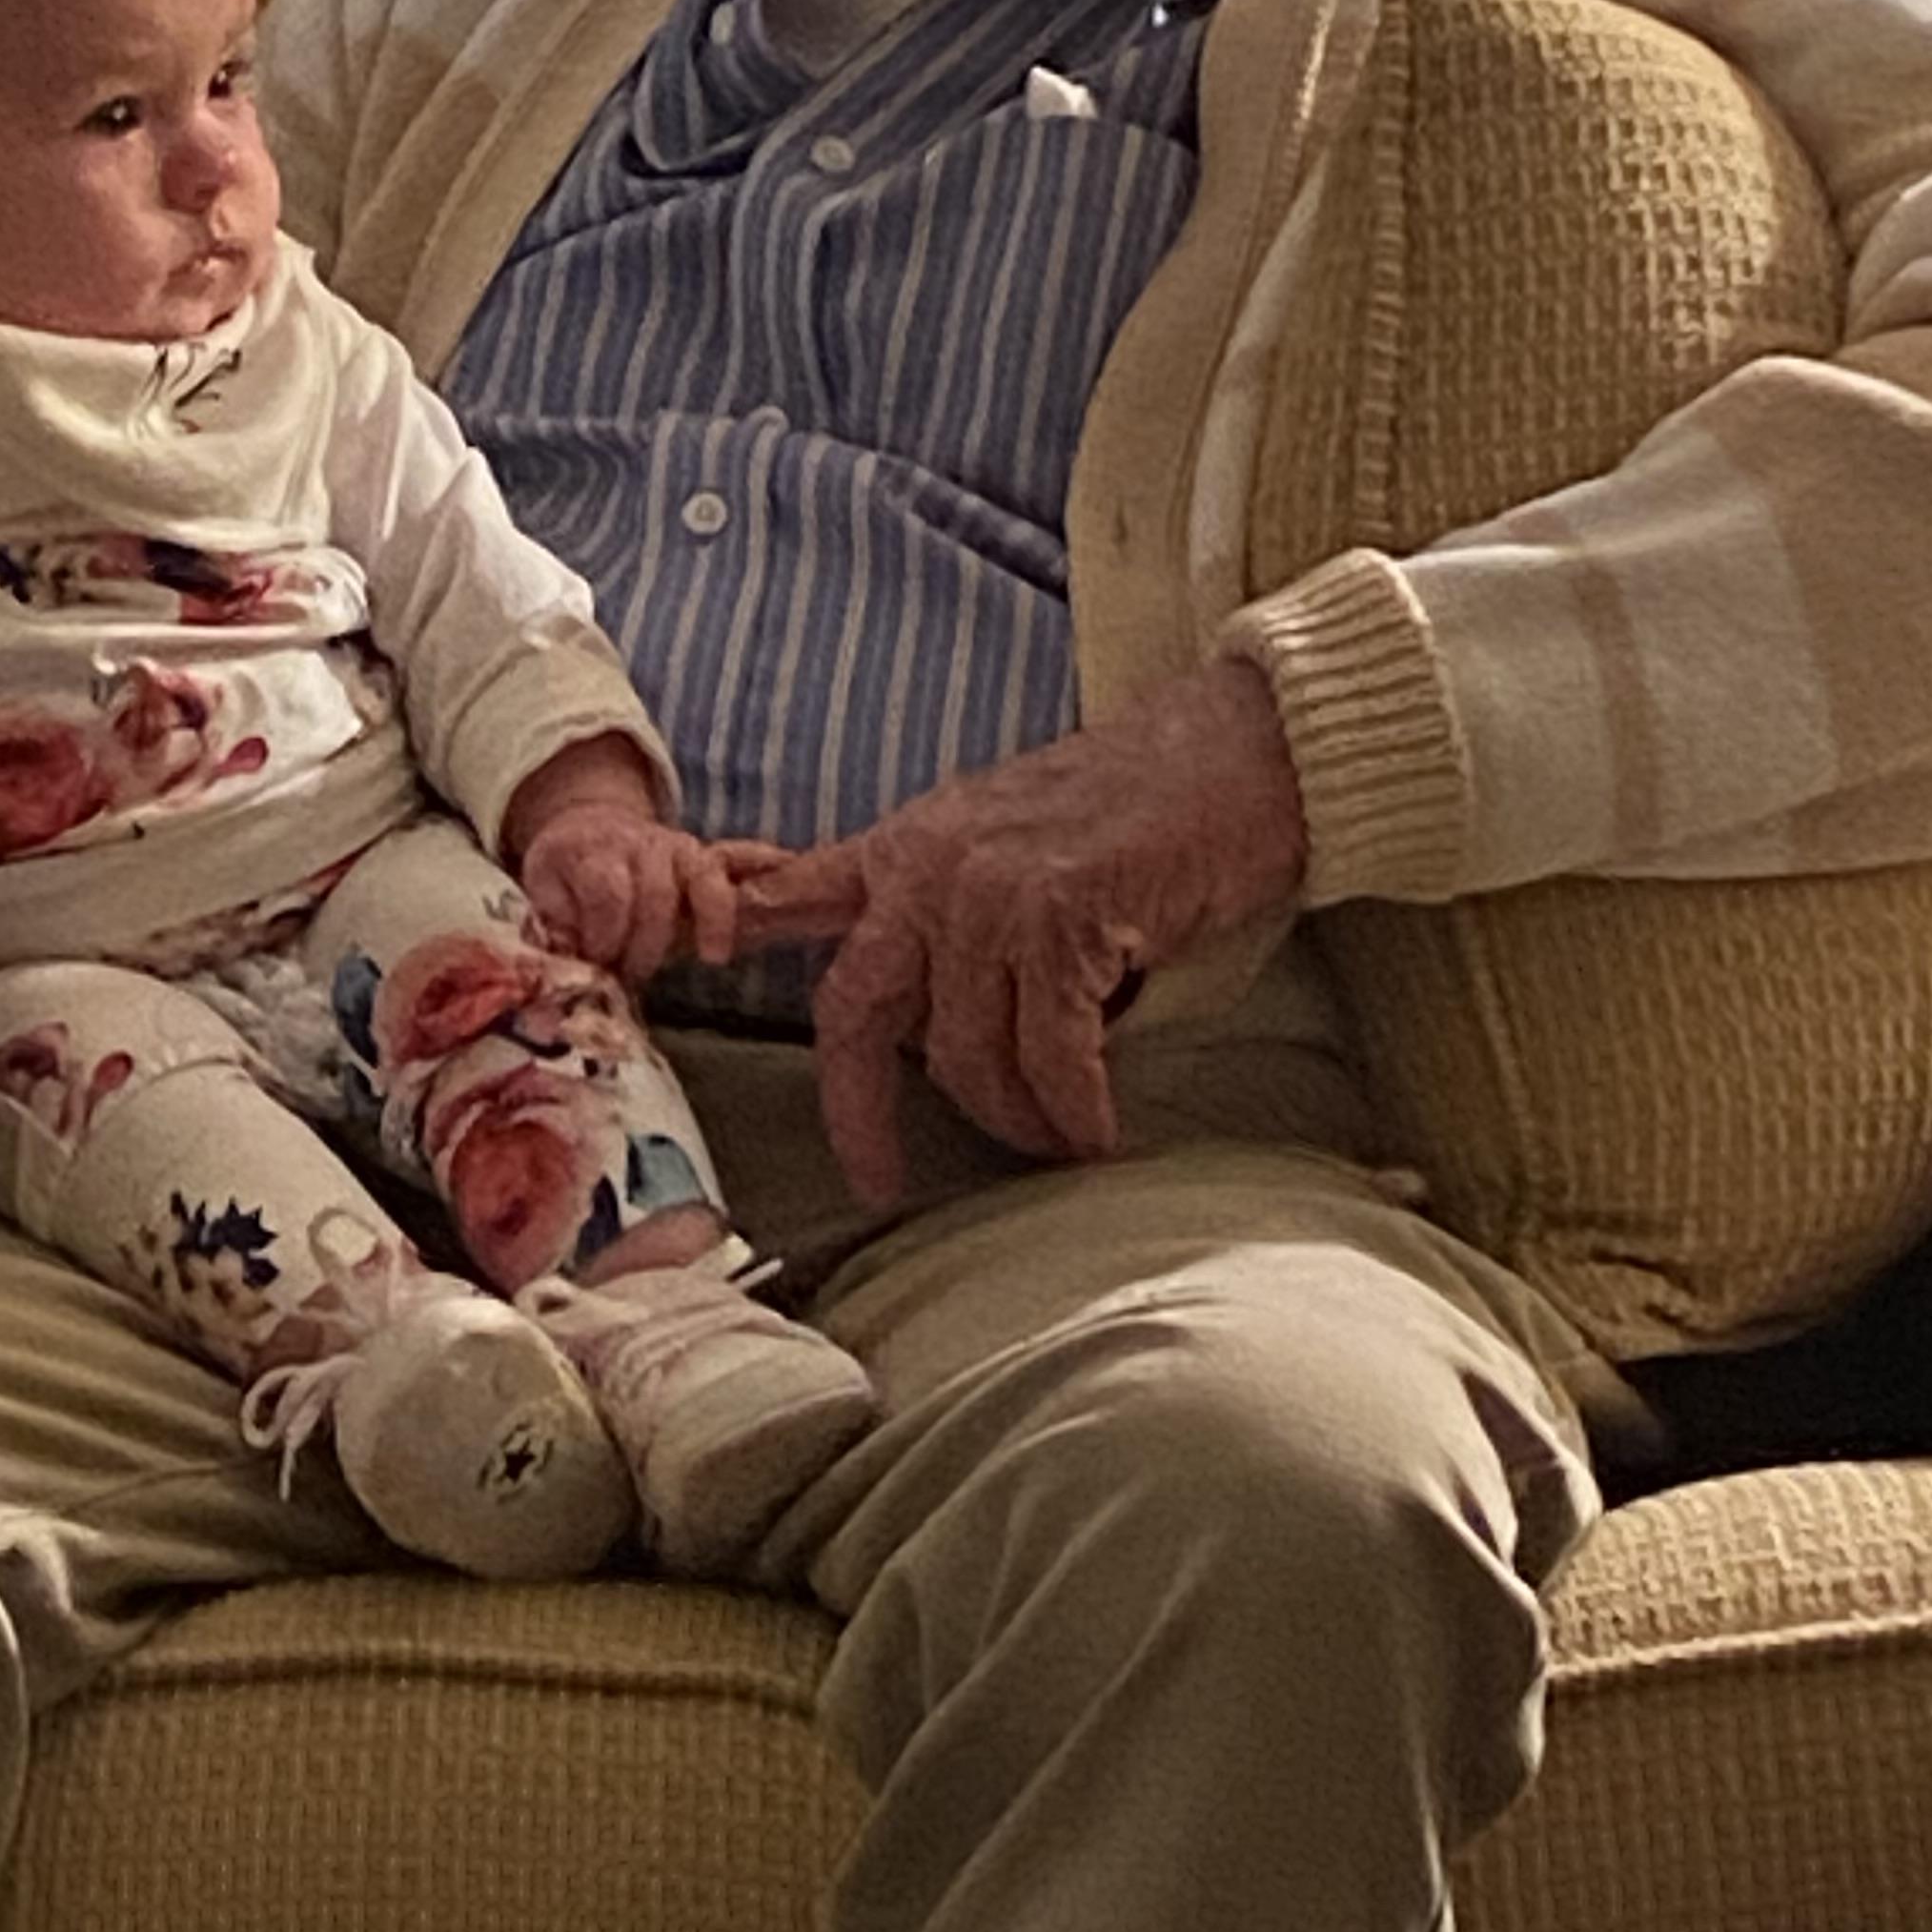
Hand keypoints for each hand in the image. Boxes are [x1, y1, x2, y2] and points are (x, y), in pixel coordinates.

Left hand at [520, 805, 763, 982]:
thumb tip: (566, 968)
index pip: (608, 891)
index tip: (598, 963)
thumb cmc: (565, 872)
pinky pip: (725, 875)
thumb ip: (554, 928)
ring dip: (697, 925)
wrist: (589, 827)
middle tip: (630, 976)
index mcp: (587, 849)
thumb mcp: (542, 893)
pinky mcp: (700, 857)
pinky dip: (730, 905)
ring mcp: (673, 846)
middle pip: (655, 893)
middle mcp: (636, 842)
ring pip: (698, 879)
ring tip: (697, 959)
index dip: (607, 934)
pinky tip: (722, 944)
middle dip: (645, 944)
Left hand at [734, 660, 1308, 1210]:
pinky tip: (1100, 1130)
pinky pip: (1049, 1056)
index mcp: (907, 846)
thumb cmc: (1139, 808)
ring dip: (1012, 1119)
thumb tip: (925, 1016)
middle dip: (860, 1113)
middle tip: (883, 1179)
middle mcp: (931, 867)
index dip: (734, 934)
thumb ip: (947, 906)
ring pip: (961, 1055)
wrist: (1240, 752)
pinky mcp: (1064, 918)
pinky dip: (1074, 1110)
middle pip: (854, 1015)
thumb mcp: (1007, 838)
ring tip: (1056, 1140)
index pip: (791, 895)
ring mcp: (992, 890)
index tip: (692, 973)